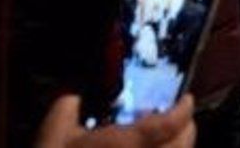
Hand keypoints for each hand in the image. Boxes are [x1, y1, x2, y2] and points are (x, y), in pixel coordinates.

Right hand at [35, 95, 194, 147]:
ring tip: (164, 139)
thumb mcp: (52, 135)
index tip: (185, 99)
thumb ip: (66, 107)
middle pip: (183, 145)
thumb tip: (74, 96)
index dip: (183, 110)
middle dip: (187, 128)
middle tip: (179, 117)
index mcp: (126, 145)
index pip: (169, 124)